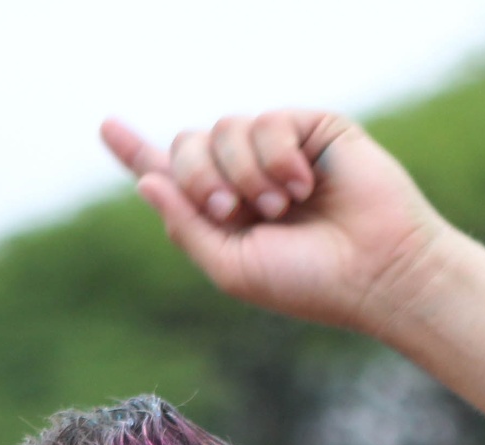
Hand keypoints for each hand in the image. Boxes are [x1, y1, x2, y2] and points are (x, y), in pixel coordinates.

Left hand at [100, 111, 457, 337]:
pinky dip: (277, 158)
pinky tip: (303, 186)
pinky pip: (266, 121)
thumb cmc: (310, 283)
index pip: (173, 176)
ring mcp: (278, 152)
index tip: (106, 125)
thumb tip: (145, 180)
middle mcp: (247, 178)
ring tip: (279, 207)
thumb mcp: (232, 267)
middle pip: (187, 146)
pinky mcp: (311, 130)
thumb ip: (185, 226)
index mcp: (224, 214)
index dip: (137, 152)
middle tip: (228, 210)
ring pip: (222, 129)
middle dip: (197, 177)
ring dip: (243, 173)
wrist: (377, 271)